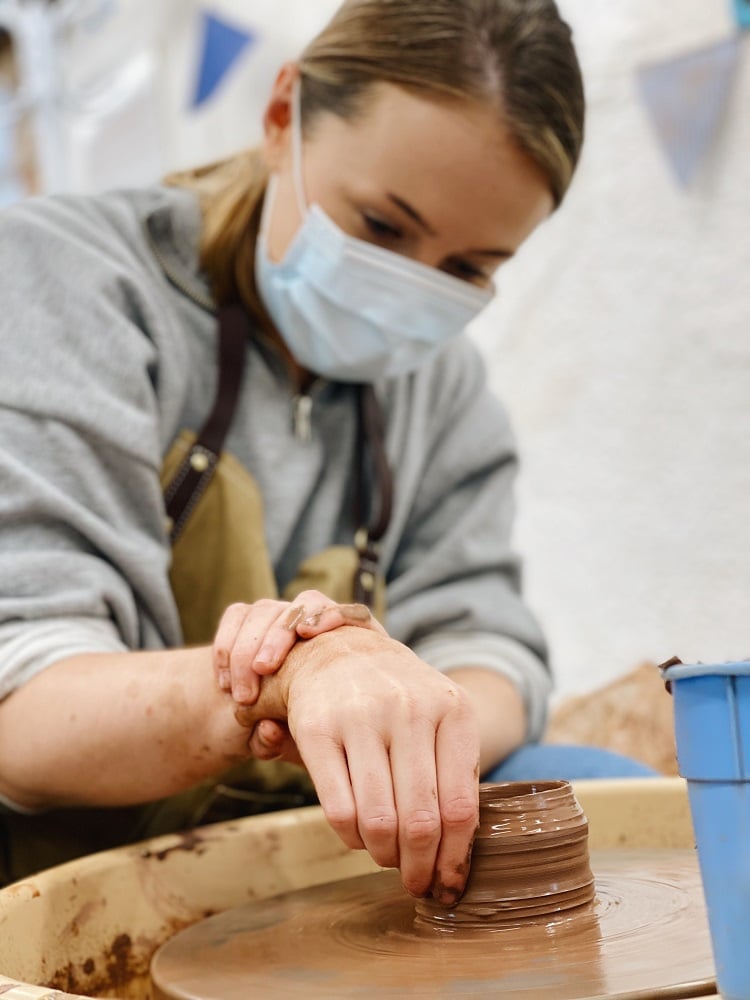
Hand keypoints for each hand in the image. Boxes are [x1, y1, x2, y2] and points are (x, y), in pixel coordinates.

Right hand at [213, 593, 385, 763]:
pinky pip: (237, 616)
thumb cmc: (301, 739)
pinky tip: (224, 683)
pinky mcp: (249, 621)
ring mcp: (283, 618)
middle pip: (308, 603)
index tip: (308, 635)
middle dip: (280, 634)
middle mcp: (319, 625)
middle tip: (263, 671)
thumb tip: (269, 728)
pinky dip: (227, 645)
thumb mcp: (298, 748)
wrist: (259, 725)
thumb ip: (287, 742)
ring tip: (242, 696)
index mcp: (351, 650)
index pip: (354, 614)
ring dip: (248, 648)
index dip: (333, 616)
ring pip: (267, 610)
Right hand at [237, 626, 480, 903]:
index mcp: (453, 709)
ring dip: (385, 856)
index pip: (461, 806)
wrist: (340, 650)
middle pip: (422, 821)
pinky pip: (338, 809)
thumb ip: (455, 774)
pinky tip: (359, 836)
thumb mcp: (441, 719)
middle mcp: (410, 709)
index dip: (455, 858)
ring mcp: (361, 716)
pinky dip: (351, 838)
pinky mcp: (317, 728)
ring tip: (388, 858)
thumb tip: (458, 858)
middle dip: (420, 867)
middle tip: (416, 883)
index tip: (449, 883)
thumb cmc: (400, 699)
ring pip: (380, 820)